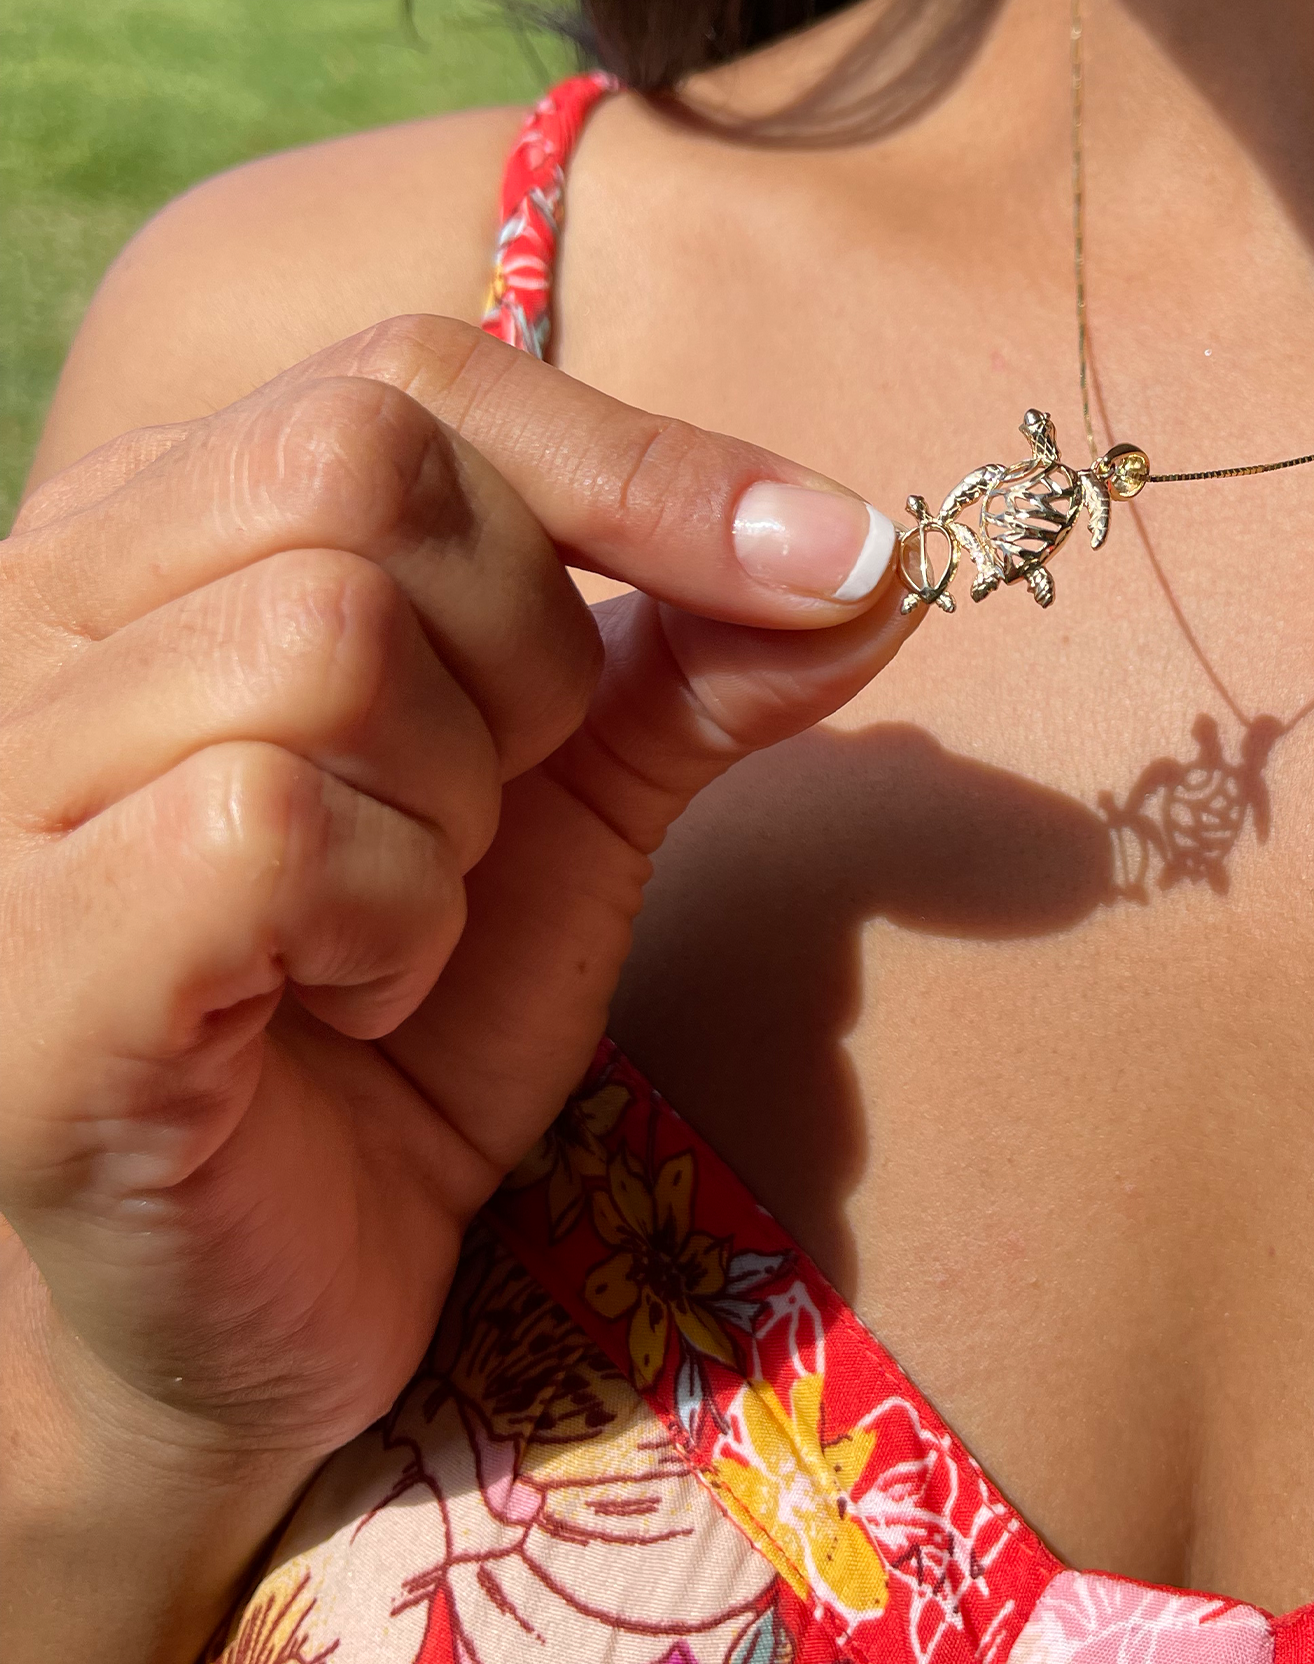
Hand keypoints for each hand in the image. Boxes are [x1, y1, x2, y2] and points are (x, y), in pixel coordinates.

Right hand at [0, 316, 914, 1650]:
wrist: (276, 1285)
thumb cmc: (406, 1016)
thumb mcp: (578, 805)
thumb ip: (698, 662)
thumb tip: (873, 559)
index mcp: (167, 537)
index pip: (413, 381)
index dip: (645, 460)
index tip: (840, 557)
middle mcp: (42, 615)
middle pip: (366, 473)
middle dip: (522, 657)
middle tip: (494, 812)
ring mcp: (5, 781)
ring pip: (324, 640)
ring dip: (454, 808)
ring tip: (401, 928)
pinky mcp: (32, 955)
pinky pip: (274, 820)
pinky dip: (386, 918)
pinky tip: (347, 1003)